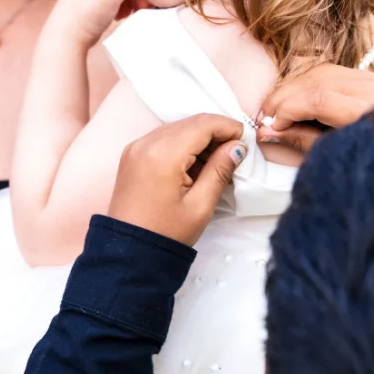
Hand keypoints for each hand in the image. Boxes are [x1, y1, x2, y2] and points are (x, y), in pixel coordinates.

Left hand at [107, 115, 246, 245]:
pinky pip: (163, 138)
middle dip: (215, 132)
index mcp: (163, 154)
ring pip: (177, 128)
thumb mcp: (200, 205)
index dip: (227, 127)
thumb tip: (237, 147)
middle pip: (189, 123)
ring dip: (200, 138)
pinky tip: (195, 164)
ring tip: (216, 162)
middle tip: (234, 153)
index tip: (244, 141)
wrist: (129, 251)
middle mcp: (146, 143)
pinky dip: (183, 144)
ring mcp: (136, 147)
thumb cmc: (166, 233)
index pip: (202, 124)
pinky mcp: (132, 155)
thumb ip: (220, 170)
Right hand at [256, 64, 373, 152]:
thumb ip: (300, 139)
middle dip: (284, 98)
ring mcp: (369, 80)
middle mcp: (371, 90)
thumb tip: (266, 131)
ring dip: (290, 89)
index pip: (319, 98)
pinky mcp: (363, 77)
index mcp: (369, 111)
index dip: (288, 109)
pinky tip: (290, 99)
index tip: (269, 125)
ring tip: (274, 110)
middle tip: (264, 118)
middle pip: (316, 82)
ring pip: (318, 73)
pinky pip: (326, 72)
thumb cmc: (365, 161)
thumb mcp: (333, 154)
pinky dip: (304, 83)